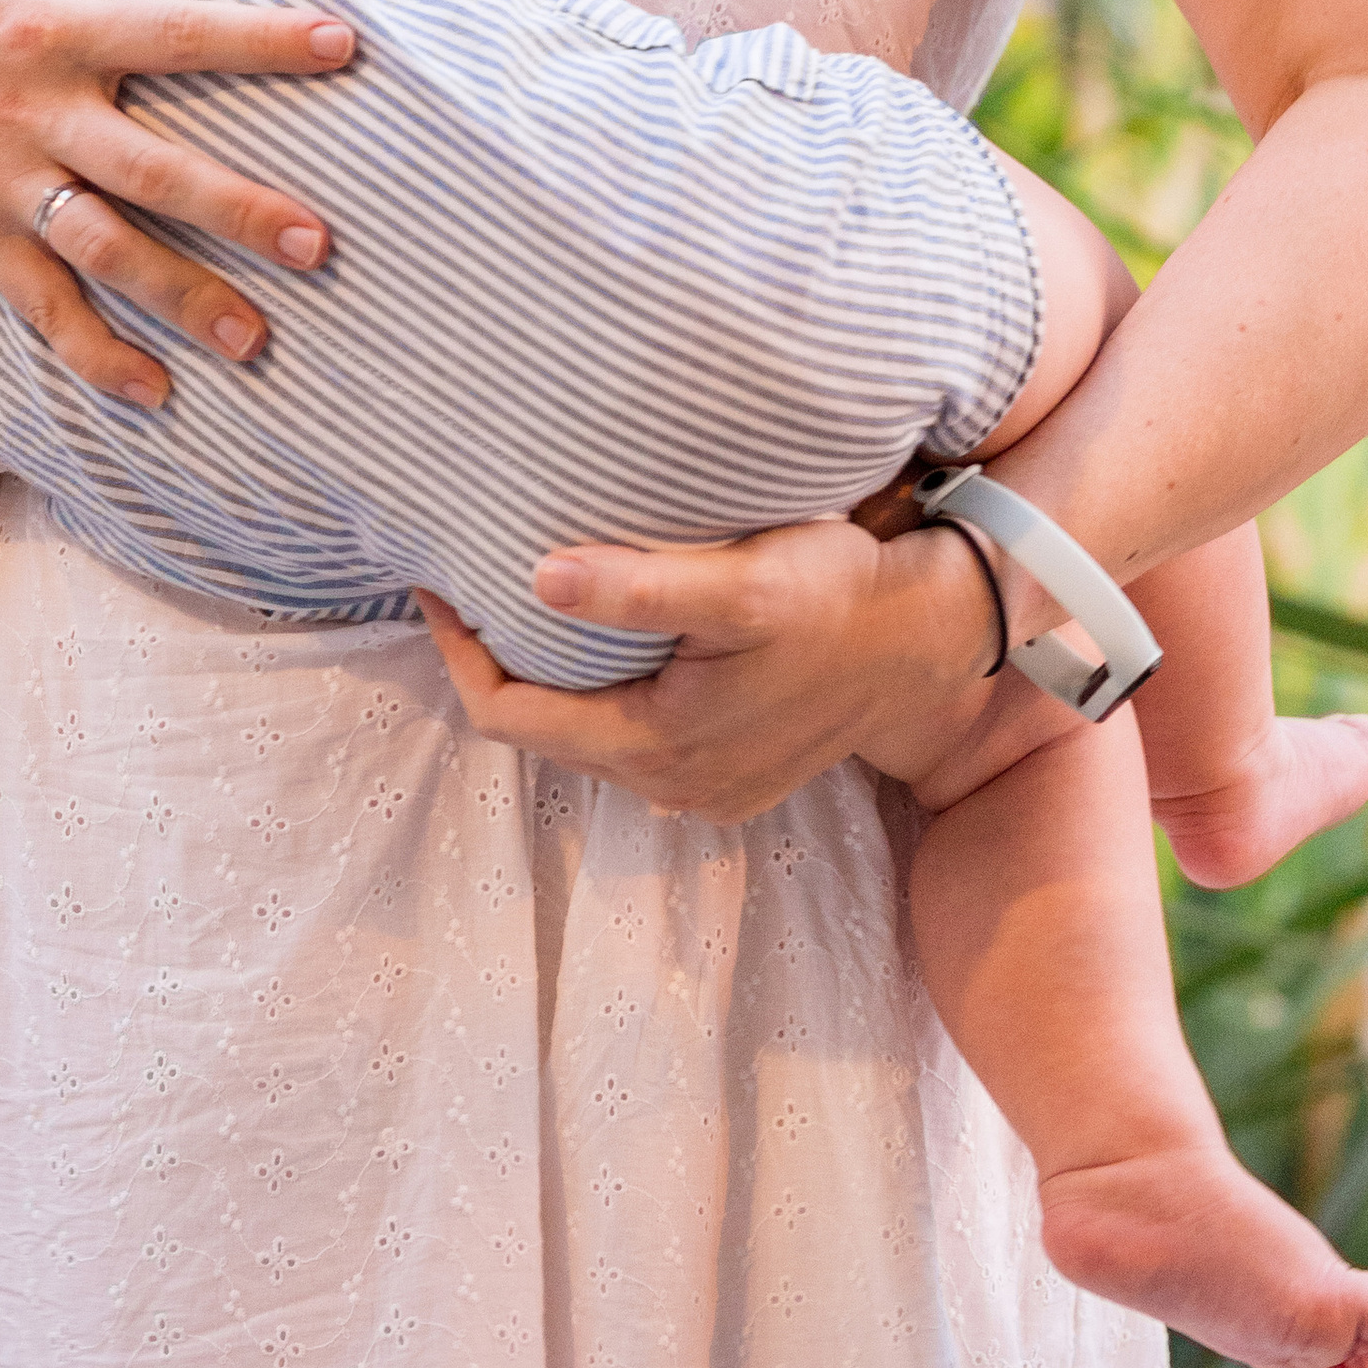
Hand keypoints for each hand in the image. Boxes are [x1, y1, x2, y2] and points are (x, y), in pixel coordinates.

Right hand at [0, 0, 353, 404]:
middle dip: (238, 210)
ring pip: (104, 253)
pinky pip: (38, 305)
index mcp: (45, 28)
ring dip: (180, 298)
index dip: (257, 39)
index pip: (171, 32)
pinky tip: (152, 397)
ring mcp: (4, 186)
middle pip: (152, 172)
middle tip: (320, 244)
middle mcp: (33, 117)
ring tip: (254, 339)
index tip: (341, 45)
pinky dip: (92, 354)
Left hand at [415, 518, 998, 819]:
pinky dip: (601, 690)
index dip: (461, 652)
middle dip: (497, 661)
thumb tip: (539, 579)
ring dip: (552, 676)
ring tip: (524, 599)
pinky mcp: (731, 775)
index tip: (438, 583)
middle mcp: (671, 785)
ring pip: (586, 734)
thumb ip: (640, 588)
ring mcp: (703, 788)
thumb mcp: (741, 583)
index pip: (510, 716)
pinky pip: (632, 738)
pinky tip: (604, 635)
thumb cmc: (837, 596)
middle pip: (542, 729)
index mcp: (657, 745)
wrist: (930, 639)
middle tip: (470, 581)